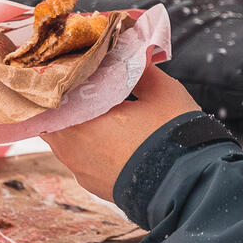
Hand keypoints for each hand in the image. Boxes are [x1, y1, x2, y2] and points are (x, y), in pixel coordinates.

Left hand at [42, 64, 202, 200]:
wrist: (191, 190)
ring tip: (92, 104)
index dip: (59, 79)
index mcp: (80, 124)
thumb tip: (133, 52)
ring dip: (75, 122)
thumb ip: (141, 69)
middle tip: (79, 82)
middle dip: (65, 101)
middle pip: (53, 118)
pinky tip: (104, 132)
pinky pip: (81, 158)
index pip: (52, 96)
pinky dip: (86, 144)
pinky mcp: (96, 186)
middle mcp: (72, 151)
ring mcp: (83, 172)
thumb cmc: (174, 139)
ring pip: (65, 139)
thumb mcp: (162, 92)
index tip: (70, 65)